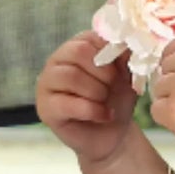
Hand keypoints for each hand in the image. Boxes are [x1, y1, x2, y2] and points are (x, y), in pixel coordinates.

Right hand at [36, 30, 139, 167]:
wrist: (113, 136)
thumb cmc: (116, 100)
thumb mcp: (127, 75)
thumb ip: (125, 55)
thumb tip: (128, 40)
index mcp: (75, 47)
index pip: (89, 37)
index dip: (110, 53)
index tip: (121, 70)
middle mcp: (57, 61)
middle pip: (77, 52)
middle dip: (103, 72)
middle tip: (113, 87)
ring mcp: (47, 83)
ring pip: (71, 76)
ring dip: (97, 92)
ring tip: (106, 102)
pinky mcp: (45, 108)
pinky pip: (67, 103)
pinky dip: (93, 110)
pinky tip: (103, 115)